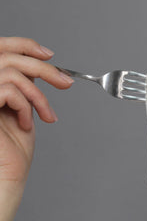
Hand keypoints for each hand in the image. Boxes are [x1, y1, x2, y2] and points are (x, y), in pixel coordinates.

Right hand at [0, 37, 72, 220]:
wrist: (6, 175)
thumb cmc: (12, 149)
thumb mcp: (21, 109)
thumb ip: (23, 86)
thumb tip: (38, 66)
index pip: (2, 48)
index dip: (25, 45)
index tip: (49, 55)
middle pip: (10, 57)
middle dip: (44, 69)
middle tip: (67, 83)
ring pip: (14, 74)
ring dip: (38, 96)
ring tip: (46, 116)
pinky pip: (10, 91)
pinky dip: (26, 106)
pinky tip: (27, 125)